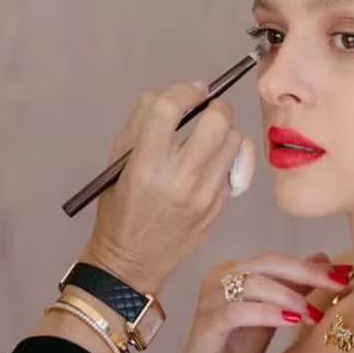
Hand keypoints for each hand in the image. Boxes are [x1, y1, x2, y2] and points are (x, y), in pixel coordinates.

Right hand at [80, 81, 255, 294]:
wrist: (133, 262)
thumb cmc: (121, 210)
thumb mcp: (118, 164)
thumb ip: (140, 124)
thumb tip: (166, 95)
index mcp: (146, 164)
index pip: (170, 110)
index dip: (185, 91)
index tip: (192, 90)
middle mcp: (179, 177)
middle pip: (217, 120)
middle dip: (215, 108)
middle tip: (206, 112)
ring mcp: (205, 194)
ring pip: (234, 141)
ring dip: (224, 132)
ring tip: (208, 138)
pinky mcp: (220, 206)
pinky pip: (235, 167)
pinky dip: (226, 158)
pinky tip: (209, 164)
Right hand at [177, 252, 349, 352]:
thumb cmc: (239, 347)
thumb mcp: (273, 313)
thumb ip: (294, 286)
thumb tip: (324, 258)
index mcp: (233, 270)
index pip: (278, 260)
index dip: (312, 265)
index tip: (345, 273)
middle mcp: (218, 278)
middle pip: (267, 264)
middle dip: (307, 274)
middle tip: (338, 285)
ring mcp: (209, 300)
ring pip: (253, 284)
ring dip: (289, 297)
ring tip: (313, 314)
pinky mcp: (206, 325)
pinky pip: (238, 311)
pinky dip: (268, 313)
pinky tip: (291, 322)